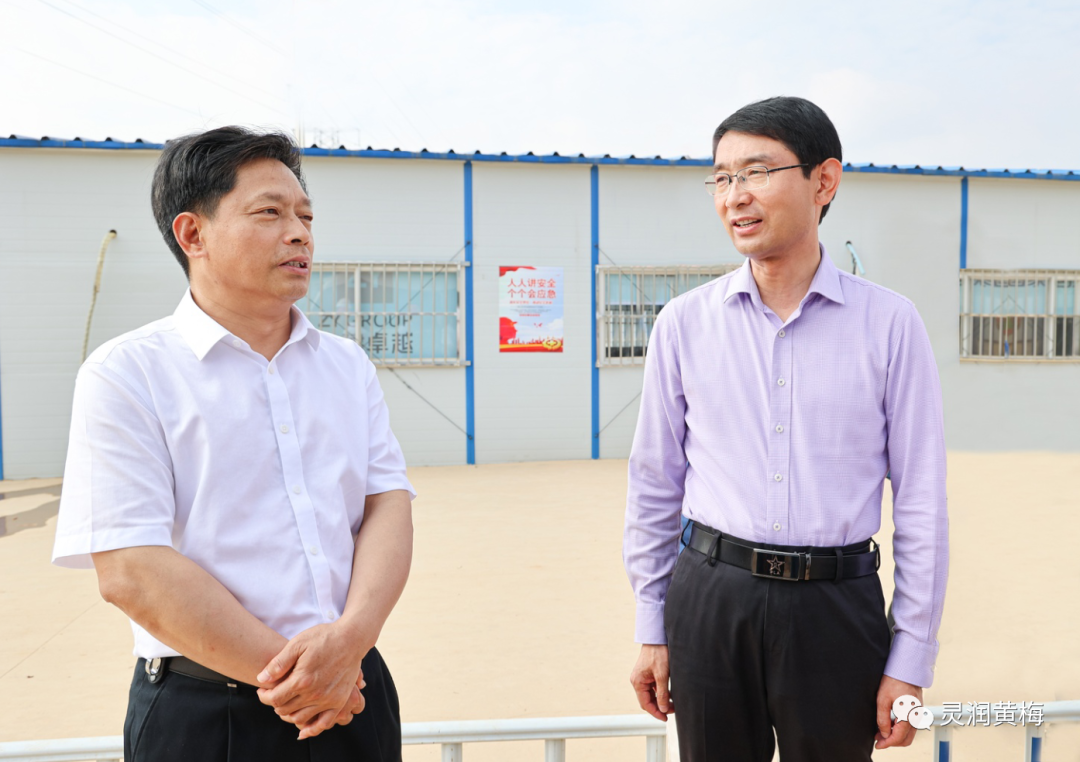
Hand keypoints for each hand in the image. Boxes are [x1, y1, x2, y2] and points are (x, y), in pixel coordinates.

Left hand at [255, 623, 367, 737]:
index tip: (262, 689)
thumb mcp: (297, 644)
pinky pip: (324, 723)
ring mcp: (328, 700)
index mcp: (301, 680)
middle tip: (274, 693)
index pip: (274, 699)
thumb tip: (261, 679)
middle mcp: (314, 694)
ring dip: (288, 714)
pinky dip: (312, 730)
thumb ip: (278, 663)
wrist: (351, 638)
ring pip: (300, 718)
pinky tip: (303, 730)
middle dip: (275, 703)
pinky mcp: (339, 701)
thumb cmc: (323, 638)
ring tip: (286, 703)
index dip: (264, 696)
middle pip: (285, 710)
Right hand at [630, 644, 672, 720]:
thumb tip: (663, 709)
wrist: (657, 638)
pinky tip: (670, 695)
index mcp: (637, 682)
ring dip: (661, 700)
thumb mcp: (662, 675)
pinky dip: (661, 692)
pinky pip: (653, 688)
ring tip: (673, 704)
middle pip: (647, 700)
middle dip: (659, 707)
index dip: (655, 713)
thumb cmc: (658, 654)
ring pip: (651, 695)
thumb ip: (662, 693)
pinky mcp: (648, 674)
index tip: (665, 718)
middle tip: (672, 711)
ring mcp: (642, 678)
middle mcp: (638, 681)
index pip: (645, 704)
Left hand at [875, 675, 922, 749]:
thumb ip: (883, 719)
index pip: (898, 738)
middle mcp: (916, 717)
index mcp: (908, 716)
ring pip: (909, 734)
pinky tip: (890, 725)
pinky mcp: (917, 710)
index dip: (887, 743)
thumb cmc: (894, 680)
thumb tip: (883, 733)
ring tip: (881, 732)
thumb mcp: (882, 699)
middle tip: (878, 739)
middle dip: (892, 742)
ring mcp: (918, 714)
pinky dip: (901, 730)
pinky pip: (910, 726)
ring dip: (896, 736)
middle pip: (906, 740)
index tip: (878, 745)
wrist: (906, 668)